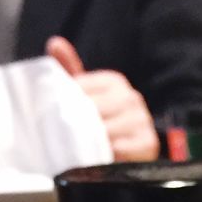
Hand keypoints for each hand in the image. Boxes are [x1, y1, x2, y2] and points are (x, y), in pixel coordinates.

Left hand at [46, 36, 159, 162]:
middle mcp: (130, 97)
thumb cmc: (106, 123)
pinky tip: (99, 157)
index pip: (80, 88)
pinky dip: (107, 155)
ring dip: (89, 142)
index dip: (64, 104)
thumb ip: (70, 72)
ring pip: (104, 130)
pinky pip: (119, 149)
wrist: (135, 154)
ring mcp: (141, 120)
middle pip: (91, 109)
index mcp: (114, 81)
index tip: (52, 117)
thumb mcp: (87, 96)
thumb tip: (54, 43)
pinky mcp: (148, 143)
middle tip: (59, 136)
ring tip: (78, 149)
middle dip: (74, 123)